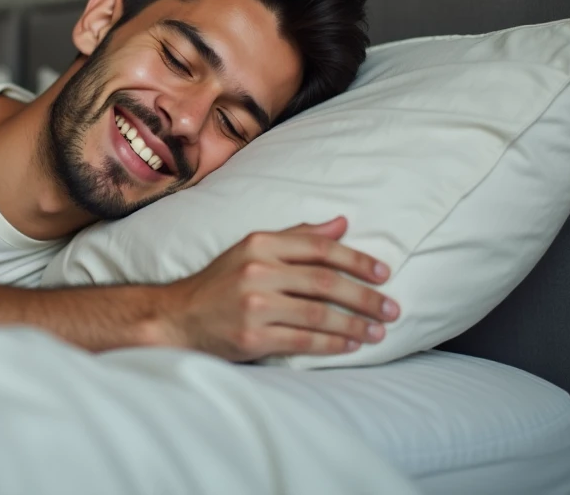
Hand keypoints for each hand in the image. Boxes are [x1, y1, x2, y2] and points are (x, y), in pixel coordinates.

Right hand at [161, 217, 399, 361]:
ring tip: (378, 332)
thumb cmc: (219, 283)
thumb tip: (342, 223)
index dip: (357, 259)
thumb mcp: (252, 250)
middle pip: (324, 281)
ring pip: (318, 313)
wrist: (177, 318)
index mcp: (259, 244)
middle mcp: (256, 271)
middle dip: (365, 297)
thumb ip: (297, 237)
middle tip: (392, 309)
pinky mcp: (251, 337)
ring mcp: (253, 305)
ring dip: (354, 324)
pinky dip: (332, 343)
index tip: (384, 273)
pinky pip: (303, 340)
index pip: (318, 247)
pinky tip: (350, 345)